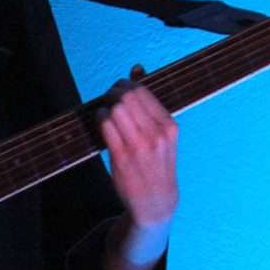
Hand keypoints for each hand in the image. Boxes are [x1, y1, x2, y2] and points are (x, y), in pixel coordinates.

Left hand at [100, 82, 178, 231]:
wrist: (155, 202)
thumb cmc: (156, 165)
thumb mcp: (162, 135)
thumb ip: (149, 105)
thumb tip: (136, 68)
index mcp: (169, 126)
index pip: (142, 91)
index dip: (124, 86)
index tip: (118, 93)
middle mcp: (157, 134)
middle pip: (127, 96)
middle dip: (112, 93)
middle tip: (108, 100)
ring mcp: (140, 145)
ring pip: (115, 109)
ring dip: (105, 106)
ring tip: (105, 113)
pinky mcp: (123, 157)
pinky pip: (106, 126)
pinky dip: (100, 119)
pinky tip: (101, 123)